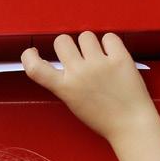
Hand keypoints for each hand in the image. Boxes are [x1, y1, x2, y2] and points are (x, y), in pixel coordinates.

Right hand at [21, 32, 159, 160]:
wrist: (131, 124)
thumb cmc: (104, 118)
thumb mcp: (75, 104)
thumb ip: (65, 83)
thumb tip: (64, 62)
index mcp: (65, 88)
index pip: (35, 68)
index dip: (29, 56)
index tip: (33, 52)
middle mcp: (79, 73)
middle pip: (62, 41)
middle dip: (67, 45)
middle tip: (78, 55)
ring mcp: (100, 64)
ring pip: (85, 35)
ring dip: (90, 44)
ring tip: (99, 58)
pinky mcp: (119, 58)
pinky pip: (109, 37)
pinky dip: (110, 44)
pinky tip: (112, 56)